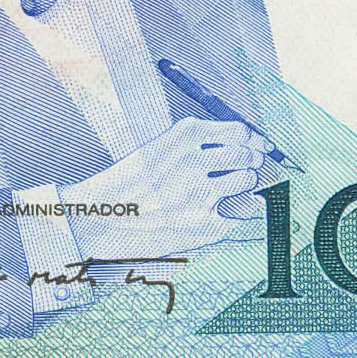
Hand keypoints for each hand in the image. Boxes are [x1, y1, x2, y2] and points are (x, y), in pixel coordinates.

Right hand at [62, 117, 270, 256]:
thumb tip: (244, 143)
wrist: (100, 218)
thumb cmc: (128, 184)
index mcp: (183, 136)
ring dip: (245, 184)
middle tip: (247, 167)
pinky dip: (239, 212)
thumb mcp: (158, 148)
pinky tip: (225, 211)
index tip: (256, 145)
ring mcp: (200, 195)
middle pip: (247, 155)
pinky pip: (241, 215)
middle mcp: (194, 162)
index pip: (239, 131)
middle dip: (252, 161)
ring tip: (229, 188)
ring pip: (246, 182)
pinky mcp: (203, 226)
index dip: (252, 139)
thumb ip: (195, 144)